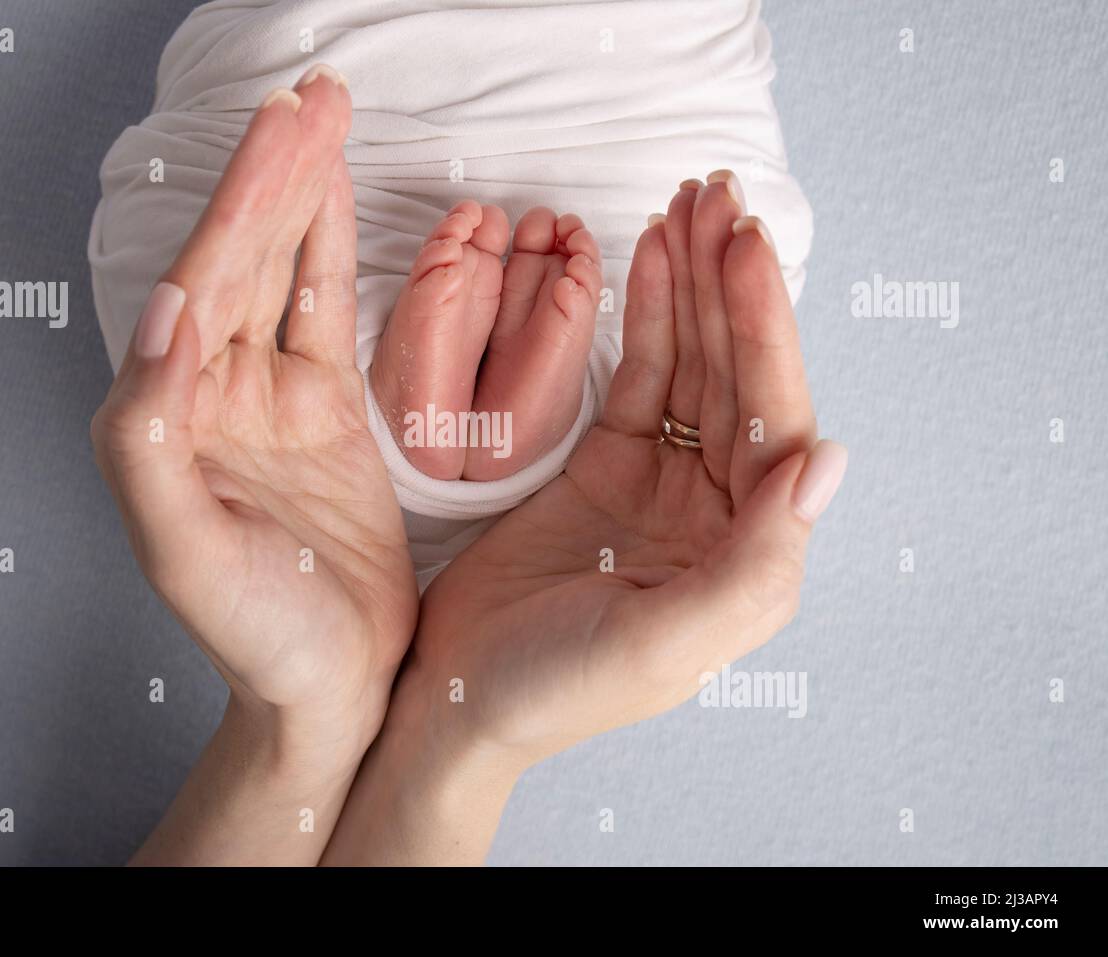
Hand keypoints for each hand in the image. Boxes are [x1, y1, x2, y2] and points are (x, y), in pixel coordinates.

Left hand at [90, 69, 416, 861]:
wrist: (330, 683)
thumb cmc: (253, 635)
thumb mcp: (185, 550)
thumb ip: (152, 434)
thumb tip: (164, 312)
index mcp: (172, 416)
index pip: (201, 286)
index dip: (238, 206)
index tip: (276, 135)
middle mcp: (215, 394)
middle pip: (240, 259)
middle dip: (272, 174)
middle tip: (309, 98)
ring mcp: (272, 399)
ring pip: (281, 274)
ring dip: (299, 195)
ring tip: (322, 118)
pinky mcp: (326, 414)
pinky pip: (324, 315)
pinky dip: (328, 253)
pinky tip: (331, 201)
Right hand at [323, 172, 846, 863]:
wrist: (454, 695)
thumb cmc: (555, 688)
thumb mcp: (660, 642)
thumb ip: (755, 564)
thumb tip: (828, 462)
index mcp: (747, 555)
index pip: (772, 421)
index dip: (764, 332)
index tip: (746, 250)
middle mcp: (718, 510)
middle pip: (738, 377)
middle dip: (732, 285)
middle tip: (718, 197)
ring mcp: (664, 481)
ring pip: (693, 364)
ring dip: (695, 284)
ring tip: (690, 205)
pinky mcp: (609, 463)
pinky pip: (641, 376)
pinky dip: (650, 315)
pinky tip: (653, 257)